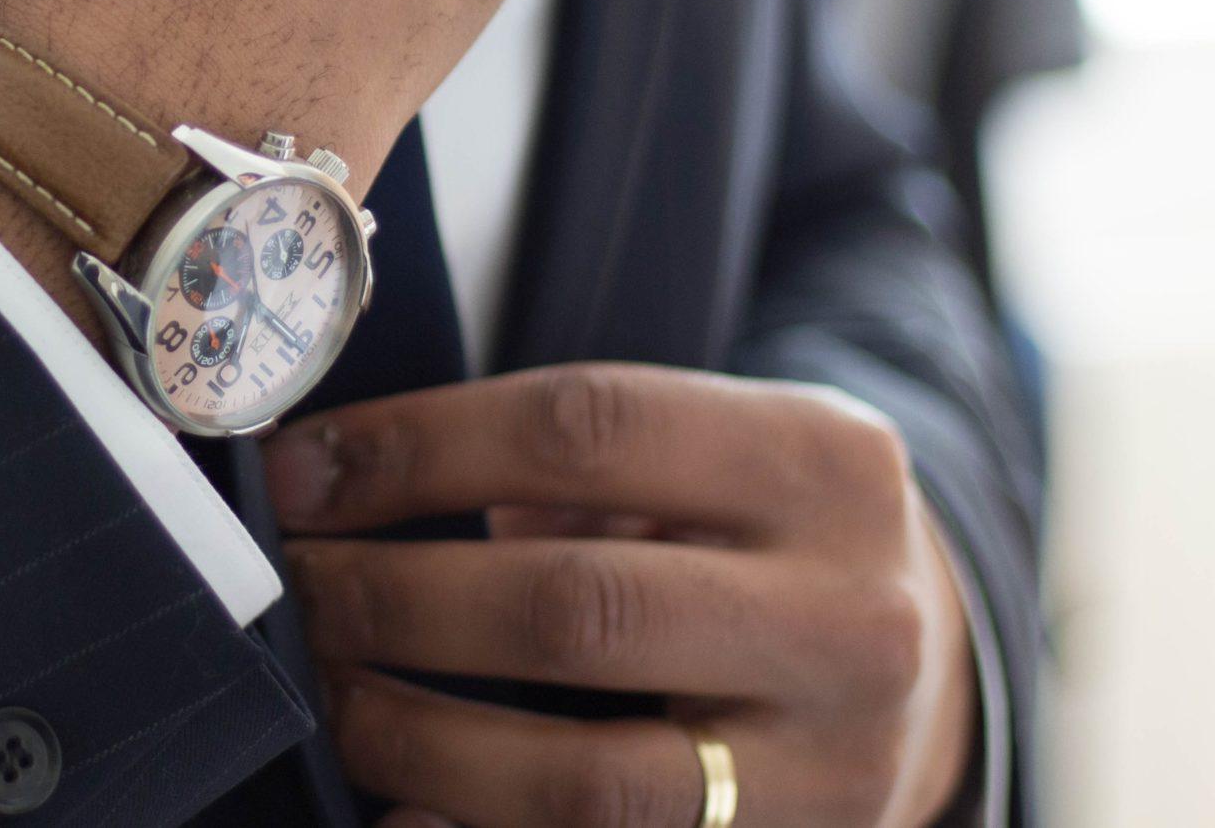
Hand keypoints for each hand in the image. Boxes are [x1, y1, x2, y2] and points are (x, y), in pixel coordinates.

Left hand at [264, 365, 980, 827]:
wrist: (921, 662)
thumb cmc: (756, 530)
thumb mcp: (709, 447)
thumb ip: (562, 454)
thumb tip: (338, 474)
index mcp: (823, 460)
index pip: (584, 426)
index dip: (415, 447)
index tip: (300, 472)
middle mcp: (849, 618)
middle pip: (575, 607)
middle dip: (395, 599)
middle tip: (293, 589)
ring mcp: (831, 767)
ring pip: (587, 777)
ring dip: (418, 739)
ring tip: (330, 695)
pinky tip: (396, 812)